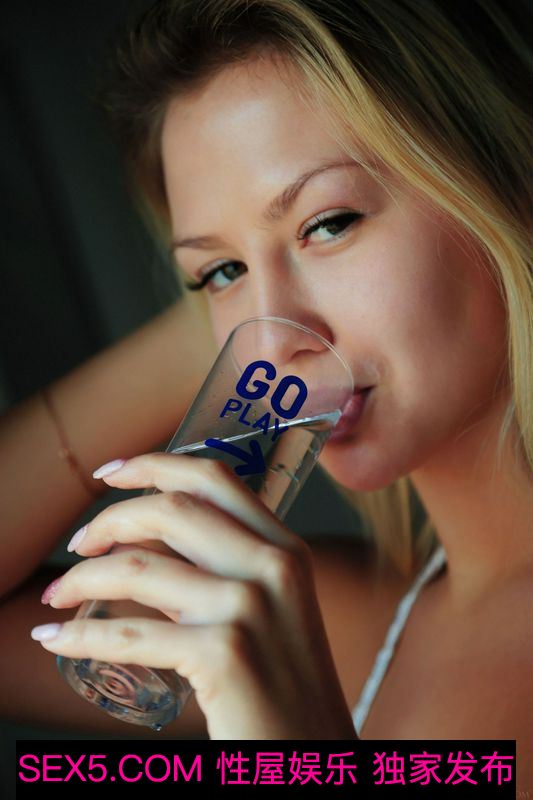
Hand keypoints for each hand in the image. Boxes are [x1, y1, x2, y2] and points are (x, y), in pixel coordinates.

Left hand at [34, 452, 357, 739]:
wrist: (313, 751)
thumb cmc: (282, 683)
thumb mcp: (265, 607)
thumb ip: (213, 570)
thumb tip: (140, 549)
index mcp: (285, 547)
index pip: (213, 478)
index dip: (154, 465)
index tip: (110, 473)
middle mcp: (273, 566)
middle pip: (171, 509)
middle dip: (108, 519)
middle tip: (78, 544)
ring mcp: (250, 607)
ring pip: (138, 567)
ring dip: (81, 578)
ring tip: (56, 595)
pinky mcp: (224, 654)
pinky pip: (129, 632)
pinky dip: (81, 635)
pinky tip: (56, 639)